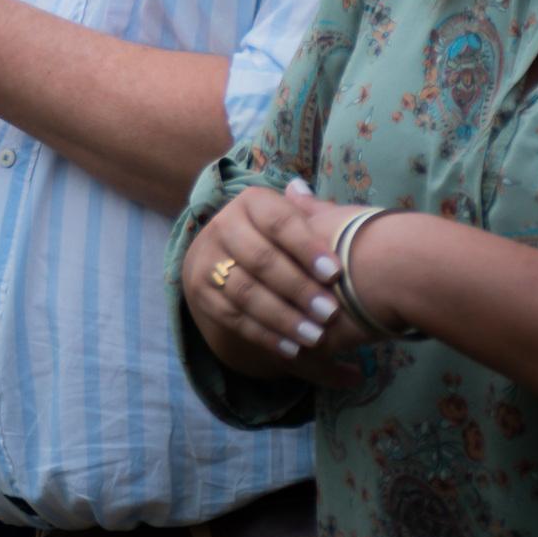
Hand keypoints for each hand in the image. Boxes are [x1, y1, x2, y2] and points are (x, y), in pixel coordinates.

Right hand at [181, 179, 369, 384]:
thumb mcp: (295, 219)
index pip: (279, 221)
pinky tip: (292, 348)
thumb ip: (309, 212)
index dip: (307, 246)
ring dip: (283, 317)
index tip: (336, 273)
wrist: (226, 255)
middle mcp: (223, 226)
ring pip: (245, 291)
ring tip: (316, 336)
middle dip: (298, 288)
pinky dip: (264, 335)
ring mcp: (207, 260)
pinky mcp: (201, 291)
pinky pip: (233, 316)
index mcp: (251, 203)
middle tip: (330, 313)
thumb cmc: (279, 238)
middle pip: (261, 259)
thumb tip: (300, 188)